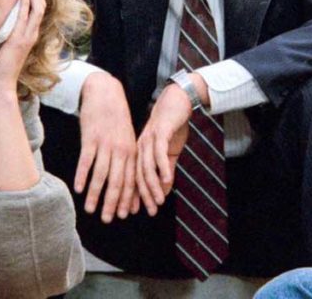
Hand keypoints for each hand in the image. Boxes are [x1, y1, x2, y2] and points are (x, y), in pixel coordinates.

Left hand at [0, 0, 44, 90]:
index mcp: (30, 32)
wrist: (2, 82)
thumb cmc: (0, 64)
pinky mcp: (21, 40)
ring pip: (37, 7)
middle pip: (40, 2)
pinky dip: (26, 2)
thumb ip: (5, 28)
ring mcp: (28, 35)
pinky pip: (26, 17)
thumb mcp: (4, 41)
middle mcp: (32, 32)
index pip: (37, 5)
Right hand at [75, 71, 138, 222]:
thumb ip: (127, 159)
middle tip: (109, 220)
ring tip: (91, 209)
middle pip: (118, 182)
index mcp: (131, 151)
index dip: (128, 199)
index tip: (124, 215)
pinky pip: (86, 161)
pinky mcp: (91, 138)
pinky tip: (78, 188)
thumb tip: (127, 182)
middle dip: (113, 203)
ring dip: (95, 195)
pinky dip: (82, 176)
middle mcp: (121, 150)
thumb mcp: (127, 138)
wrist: (105, 93)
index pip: (131, 180)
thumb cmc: (116, 119)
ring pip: (101, 175)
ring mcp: (106, 144)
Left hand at [135, 82, 192, 215]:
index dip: (134, 195)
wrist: (177, 100)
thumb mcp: (169, 151)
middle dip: (140, 196)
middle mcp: (140, 146)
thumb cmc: (172, 125)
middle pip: (137, 175)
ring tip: (158, 201)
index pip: (134, 177)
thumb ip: (167, 169)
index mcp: (139, 151)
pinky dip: (163, 167)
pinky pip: (159, 152)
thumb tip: (165, 189)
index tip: (134, 212)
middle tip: (146, 212)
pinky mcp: (160, 132)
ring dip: (152, 186)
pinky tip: (167, 179)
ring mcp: (149, 139)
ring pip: (147, 166)